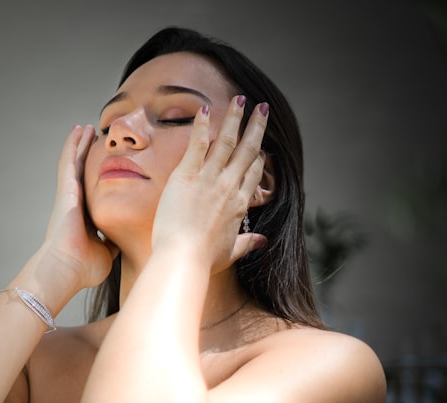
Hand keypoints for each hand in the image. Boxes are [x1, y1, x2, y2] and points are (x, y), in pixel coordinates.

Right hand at [40, 125, 119, 289]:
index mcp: (84, 218)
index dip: (99, 178)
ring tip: (87, 128)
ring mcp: (68, 195)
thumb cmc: (83, 267)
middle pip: (83, 173)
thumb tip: (123, 239)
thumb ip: (114, 242)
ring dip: (80, 145)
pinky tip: (78, 130)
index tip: (107, 167)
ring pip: (75, 163)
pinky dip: (72, 145)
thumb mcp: (107, 252)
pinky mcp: (65, 189)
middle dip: (89, 155)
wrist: (66, 268)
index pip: (93, 192)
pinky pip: (68, 161)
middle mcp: (75, 204)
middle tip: (95, 138)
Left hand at [151, 96, 268, 272]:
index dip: (258, 158)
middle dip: (255, 127)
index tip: (260, 147)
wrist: (183, 258)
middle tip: (261, 109)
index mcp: (239, 205)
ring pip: (227, 141)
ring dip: (235, 118)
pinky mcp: (187, 175)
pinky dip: (202, 125)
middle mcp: (229, 187)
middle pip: (247, 151)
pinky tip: (205, 109)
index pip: (253, 174)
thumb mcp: (231, 253)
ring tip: (241, 99)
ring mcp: (210, 179)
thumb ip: (247, 243)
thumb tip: (262, 241)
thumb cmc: (203, 260)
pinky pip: (198, 144)